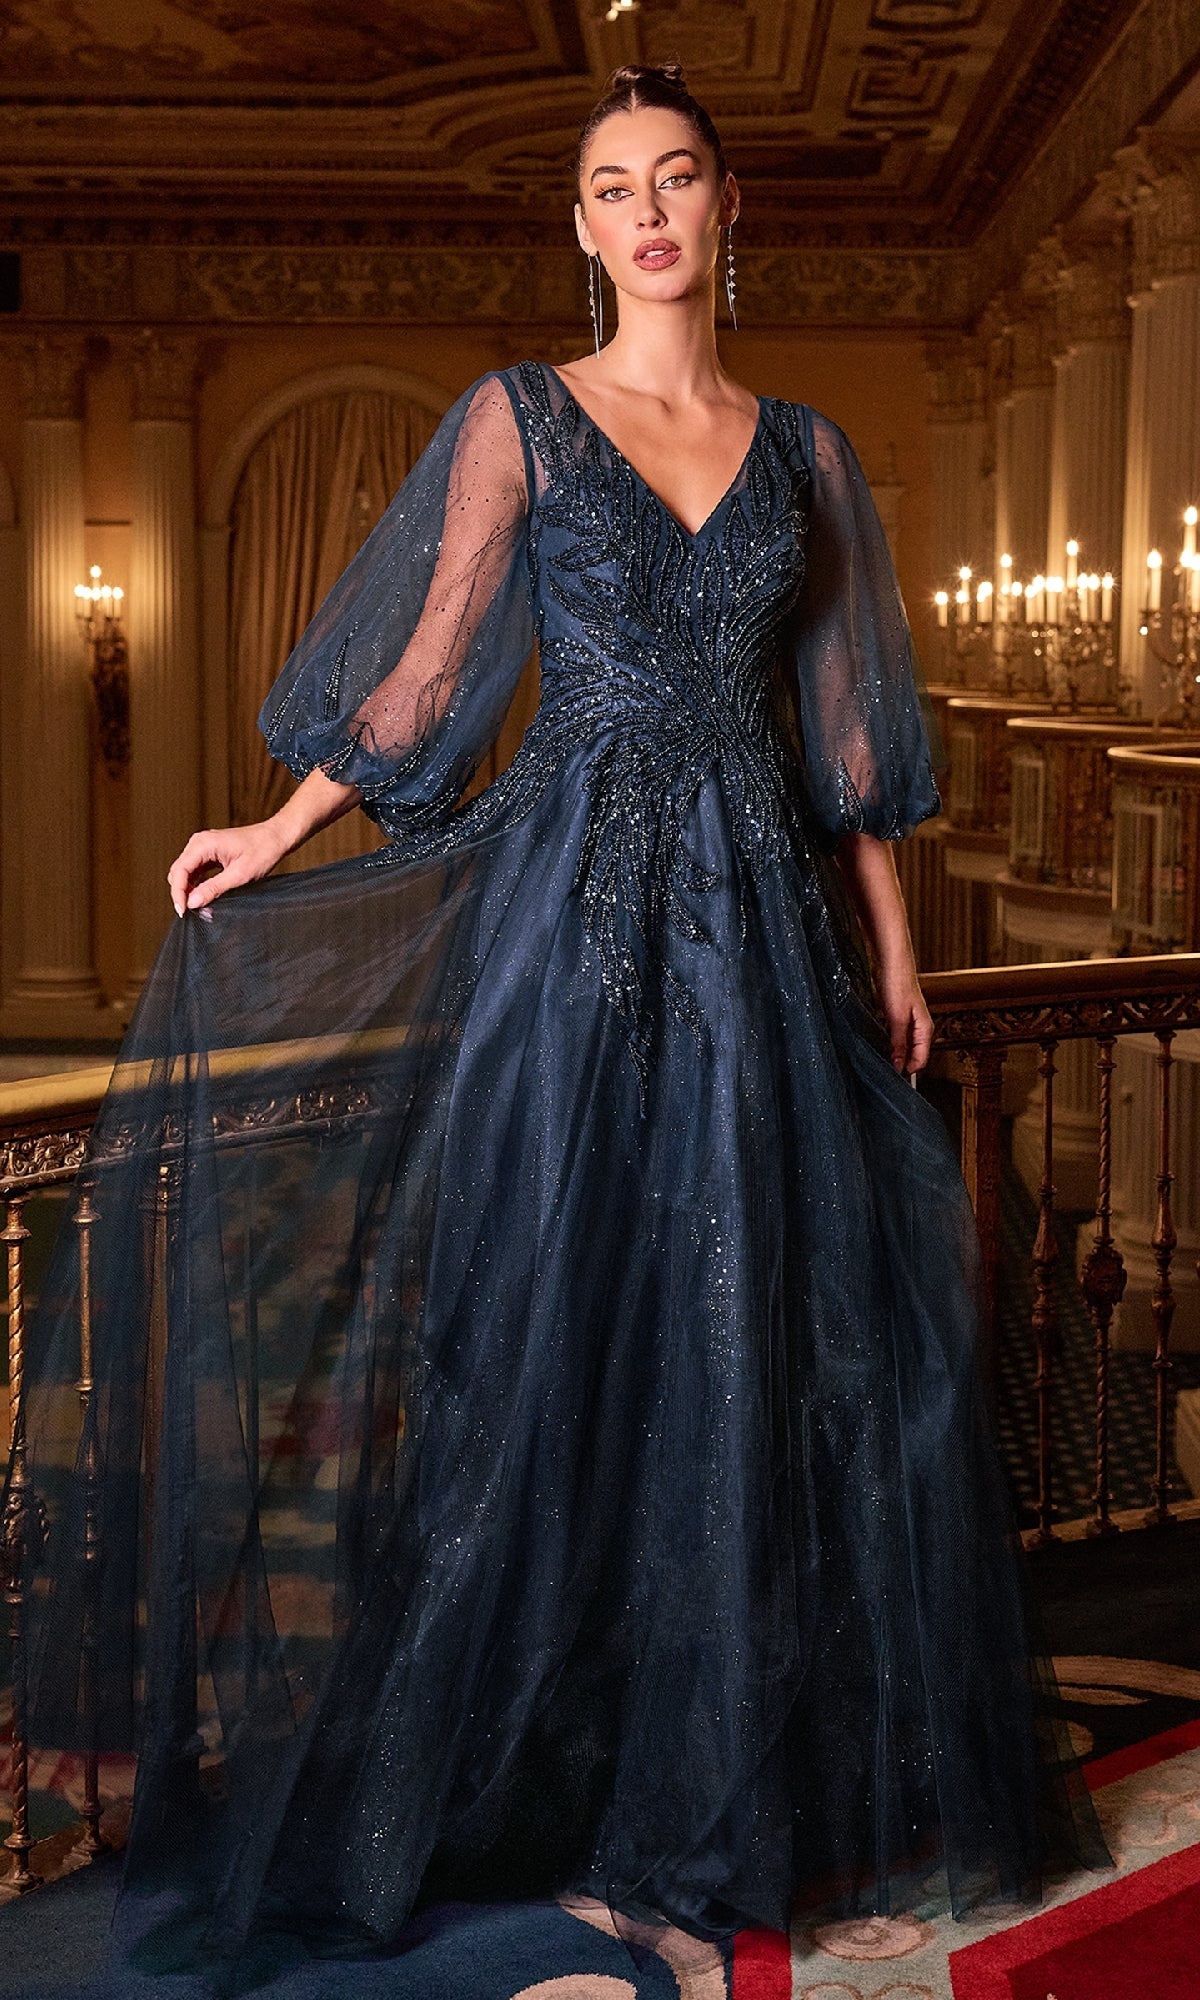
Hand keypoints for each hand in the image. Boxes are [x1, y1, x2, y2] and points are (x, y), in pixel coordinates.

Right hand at [167, 821, 287, 917]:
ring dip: (189, 890)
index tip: (183, 911)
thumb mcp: (239, 875)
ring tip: (200, 906)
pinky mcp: (210, 853)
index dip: (178, 893)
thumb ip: (213, 888)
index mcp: (203, 844)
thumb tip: (193, 902)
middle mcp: (199, 843)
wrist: (276, 838)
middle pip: (178, 872)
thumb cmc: (262, 851)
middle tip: (191, 912)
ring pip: (185, 872)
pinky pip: (195, 870)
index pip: (179, 871)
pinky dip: (197, 884)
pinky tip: (204, 896)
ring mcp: (204, 847)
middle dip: (182, 893)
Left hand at [878, 971, 933, 1076]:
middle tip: (883, 1073)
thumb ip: (898, 1043)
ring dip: (893, 1054)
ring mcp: (908, 1021)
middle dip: (900, 1064)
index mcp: (924, 1028)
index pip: (920, 1060)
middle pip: (913, 1055)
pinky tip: (878, 1044)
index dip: (908, 1071)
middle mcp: (919, 1026)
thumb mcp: (897, 1018)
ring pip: (903, 1046)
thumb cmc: (898, 983)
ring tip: (879, 1060)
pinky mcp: (897, 1016)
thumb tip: (899, 1065)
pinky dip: (888, 1042)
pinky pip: (895, 1036)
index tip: (892, 1079)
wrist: (891, 961)